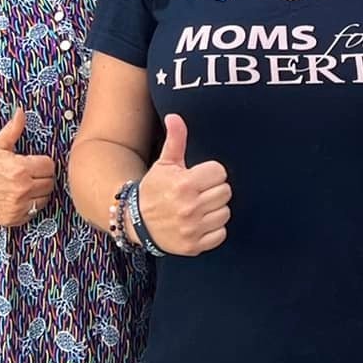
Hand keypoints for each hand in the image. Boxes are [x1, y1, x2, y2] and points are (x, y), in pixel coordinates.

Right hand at [0, 108, 58, 227]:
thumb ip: (13, 129)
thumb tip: (21, 111)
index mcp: (20, 169)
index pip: (49, 166)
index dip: (43, 163)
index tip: (34, 163)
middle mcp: (21, 189)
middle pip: (50, 182)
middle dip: (42, 177)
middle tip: (30, 174)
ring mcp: (17, 206)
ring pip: (44, 198)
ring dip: (39, 192)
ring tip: (26, 186)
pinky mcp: (13, 219)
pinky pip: (33, 212)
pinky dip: (30, 206)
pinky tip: (20, 198)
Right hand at [135, 114, 230, 254]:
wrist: (136, 222)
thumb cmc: (154, 189)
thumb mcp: (164, 163)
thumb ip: (175, 139)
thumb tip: (175, 116)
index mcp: (184, 184)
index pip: (220, 172)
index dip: (211, 173)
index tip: (199, 177)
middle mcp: (189, 207)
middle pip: (225, 192)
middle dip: (213, 190)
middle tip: (199, 192)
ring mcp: (192, 228)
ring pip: (225, 213)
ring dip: (215, 210)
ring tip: (199, 207)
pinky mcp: (194, 246)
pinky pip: (221, 234)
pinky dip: (213, 230)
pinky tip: (200, 223)